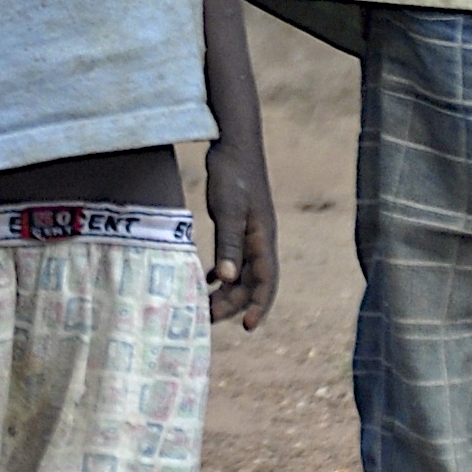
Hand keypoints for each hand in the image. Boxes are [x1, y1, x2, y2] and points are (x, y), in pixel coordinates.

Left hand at [203, 142, 279, 329]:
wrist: (234, 144)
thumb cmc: (233, 175)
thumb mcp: (228, 211)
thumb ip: (228, 244)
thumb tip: (228, 280)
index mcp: (263, 239)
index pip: (267, 282)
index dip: (259, 306)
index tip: (246, 327)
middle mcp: (260, 240)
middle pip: (251, 282)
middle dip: (233, 303)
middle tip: (207, 318)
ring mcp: (249, 231)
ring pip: (241, 271)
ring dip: (226, 290)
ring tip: (204, 304)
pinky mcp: (238, 223)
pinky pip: (233, 257)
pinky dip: (222, 271)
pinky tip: (208, 278)